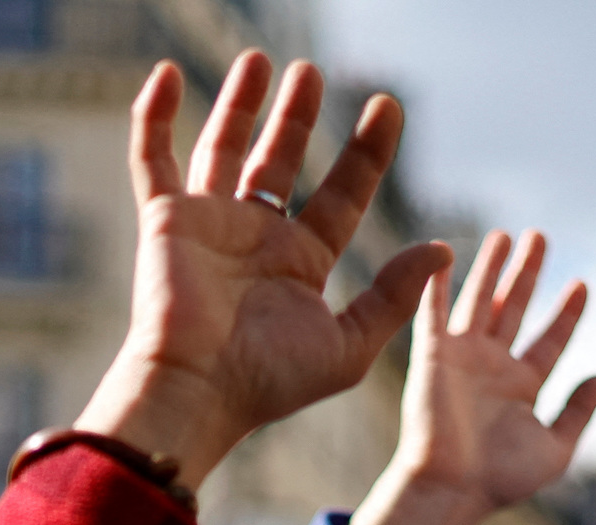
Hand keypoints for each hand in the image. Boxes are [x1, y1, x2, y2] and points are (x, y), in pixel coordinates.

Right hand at [72, 53, 449, 487]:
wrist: (199, 392)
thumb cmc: (269, 382)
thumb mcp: (350, 346)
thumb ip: (394, 297)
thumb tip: (443, 250)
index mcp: (301, 263)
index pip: (342, 195)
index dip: (366, 152)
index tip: (387, 107)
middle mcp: (256, 238)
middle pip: (280, 161)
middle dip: (297, 117)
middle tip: (311, 72)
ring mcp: (208, 226)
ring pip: (223, 148)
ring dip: (240, 104)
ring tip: (261, 60)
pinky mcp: (165, 221)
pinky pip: (152, 158)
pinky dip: (153, 118)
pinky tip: (165, 76)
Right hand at [350, 230, 595, 524]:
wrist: (452, 490)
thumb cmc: (502, 480)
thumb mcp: (556, 449)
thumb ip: (580, 410)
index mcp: (523, 387)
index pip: (550, 340)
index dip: (566, 313)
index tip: (582, 284)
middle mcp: (493, 367)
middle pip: (515, 308)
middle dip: (528, 274)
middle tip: (540, 237)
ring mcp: (462, 359)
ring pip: (480, 301)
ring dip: (490, 268)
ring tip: (504, 235)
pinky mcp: (433, 357)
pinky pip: (433, 312)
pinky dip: (436, 284)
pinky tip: (442, 254)